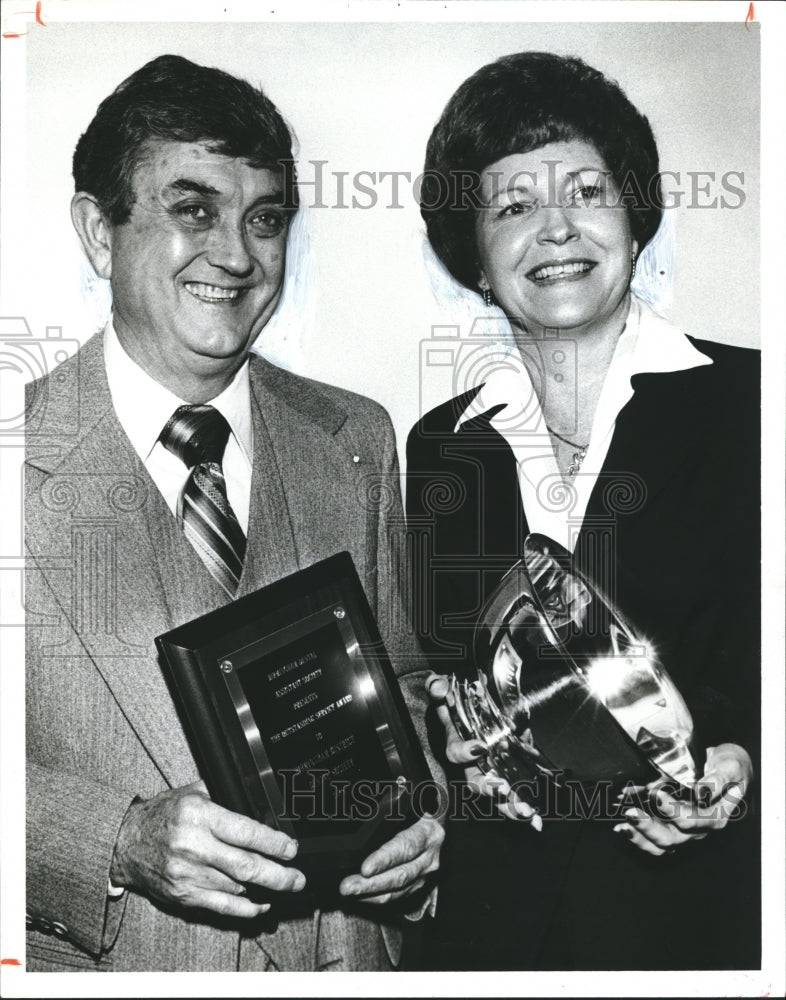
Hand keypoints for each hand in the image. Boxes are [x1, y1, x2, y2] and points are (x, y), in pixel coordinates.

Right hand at [110, 780, 304, 917]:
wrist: (124, 843)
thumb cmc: (162, 815)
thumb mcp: (192, 792)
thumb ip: (224, 795)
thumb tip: (260, 800)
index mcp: (199, 815)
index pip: (246, 832)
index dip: (275, 843)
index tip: (292, 849)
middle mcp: (195, 846)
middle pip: (246, 866)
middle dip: (279, 874)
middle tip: (298, 877)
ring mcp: (188, 874)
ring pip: (237, 887)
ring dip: (265, 889)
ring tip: (286, 885)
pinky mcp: (183, 895)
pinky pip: (221, 906)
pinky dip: (245, 908)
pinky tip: (261, 905)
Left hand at [338, 814, 443, 904]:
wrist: (439, 821)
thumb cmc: (422, 809)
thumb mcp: (413, 802)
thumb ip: (393, 807)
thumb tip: (363, 804)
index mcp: (428, 832)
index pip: (406, 846)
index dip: (385, 859)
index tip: (365, 868)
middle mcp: (430, 856)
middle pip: (400, 874)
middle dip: (371, 884)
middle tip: (348, 886)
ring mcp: (426, 873)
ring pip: (398, 890)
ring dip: (370, 894)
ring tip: (350, 892)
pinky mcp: (419, 884)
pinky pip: (397, 896)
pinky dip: (377, 898)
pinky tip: (360, 897)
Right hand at [426, 673, 541, 828]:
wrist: (468, 699)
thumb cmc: (454, 698)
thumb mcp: (442, 689)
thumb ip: (438, 688)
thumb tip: (439, 689)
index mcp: (455, 741)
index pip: (455, 751)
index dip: (465, 752)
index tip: (480, 748)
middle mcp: (470, 761)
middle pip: (475, 781)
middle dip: (489, 788)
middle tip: (503, 789)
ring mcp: (488, 768)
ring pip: (495, 792)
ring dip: (509, 805)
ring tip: (525, 812)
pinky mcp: (506, 770)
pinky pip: (513, 792)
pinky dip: (523, 806)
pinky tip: (536, 819)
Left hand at [614, 743, 752, 856]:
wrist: (728, 770)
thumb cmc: (729, 768)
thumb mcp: (730, 767)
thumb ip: (717, 780)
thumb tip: (700, 792)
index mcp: (716, 817)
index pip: (693, 821)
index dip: (673, 811)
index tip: (657, 794)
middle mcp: (700, 829)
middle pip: (673, 838)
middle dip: (649, 827)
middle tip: (630, 812)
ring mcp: (685, 831)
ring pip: (661, 844)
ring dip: (640, 836)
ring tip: (622, 826)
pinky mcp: (673, 827)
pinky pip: (654, 841)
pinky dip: (638, 837)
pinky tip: (621, 829)